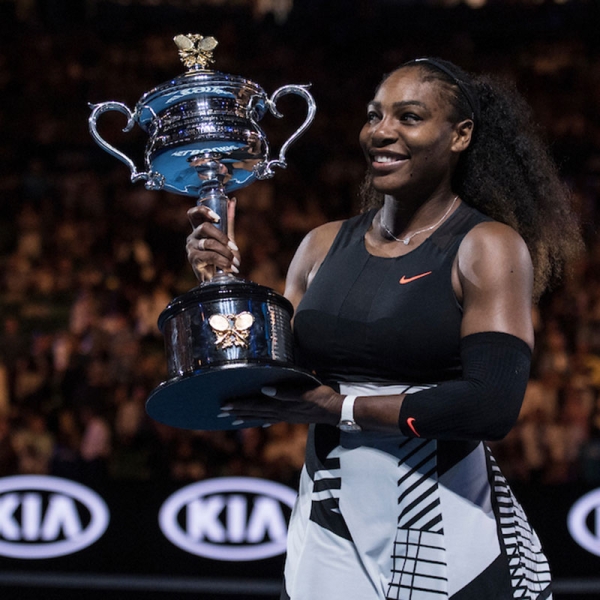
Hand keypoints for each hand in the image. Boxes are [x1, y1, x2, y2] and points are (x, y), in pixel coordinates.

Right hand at [186, 198, 240, 280]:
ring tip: (234, 262)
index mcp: (199, 230)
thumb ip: (228, 221)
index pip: (193, 214)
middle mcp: (192, 237)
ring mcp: (191, 249)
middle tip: (233, 247)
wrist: (221, 280)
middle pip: (204, 227)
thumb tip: (232, 200)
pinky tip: (229, 268)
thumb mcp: (227, 238)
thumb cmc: (222, 259)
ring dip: (226, 253)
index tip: (217, 218)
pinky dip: (223, 261)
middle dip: (222, 237)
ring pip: (209, 243)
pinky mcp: (194, 260)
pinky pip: (210, 256)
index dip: (203, 211)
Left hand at [222, 384, 343, 425]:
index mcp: (281, 405)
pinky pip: (272, 420)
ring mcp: (286, 416)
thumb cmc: (322, 398)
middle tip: (220, 413)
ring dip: (246, 418)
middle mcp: (280, 412)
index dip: (239, 405)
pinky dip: (262, 421)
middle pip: (254, 412)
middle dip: (237, 412)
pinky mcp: (292, 417)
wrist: (336, 411)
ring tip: (232, 420)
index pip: (255, 404)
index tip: (225, 405)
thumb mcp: (305, 392)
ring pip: (261, 417)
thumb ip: (285, 392)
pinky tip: (258, 423)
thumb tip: (265, 390)